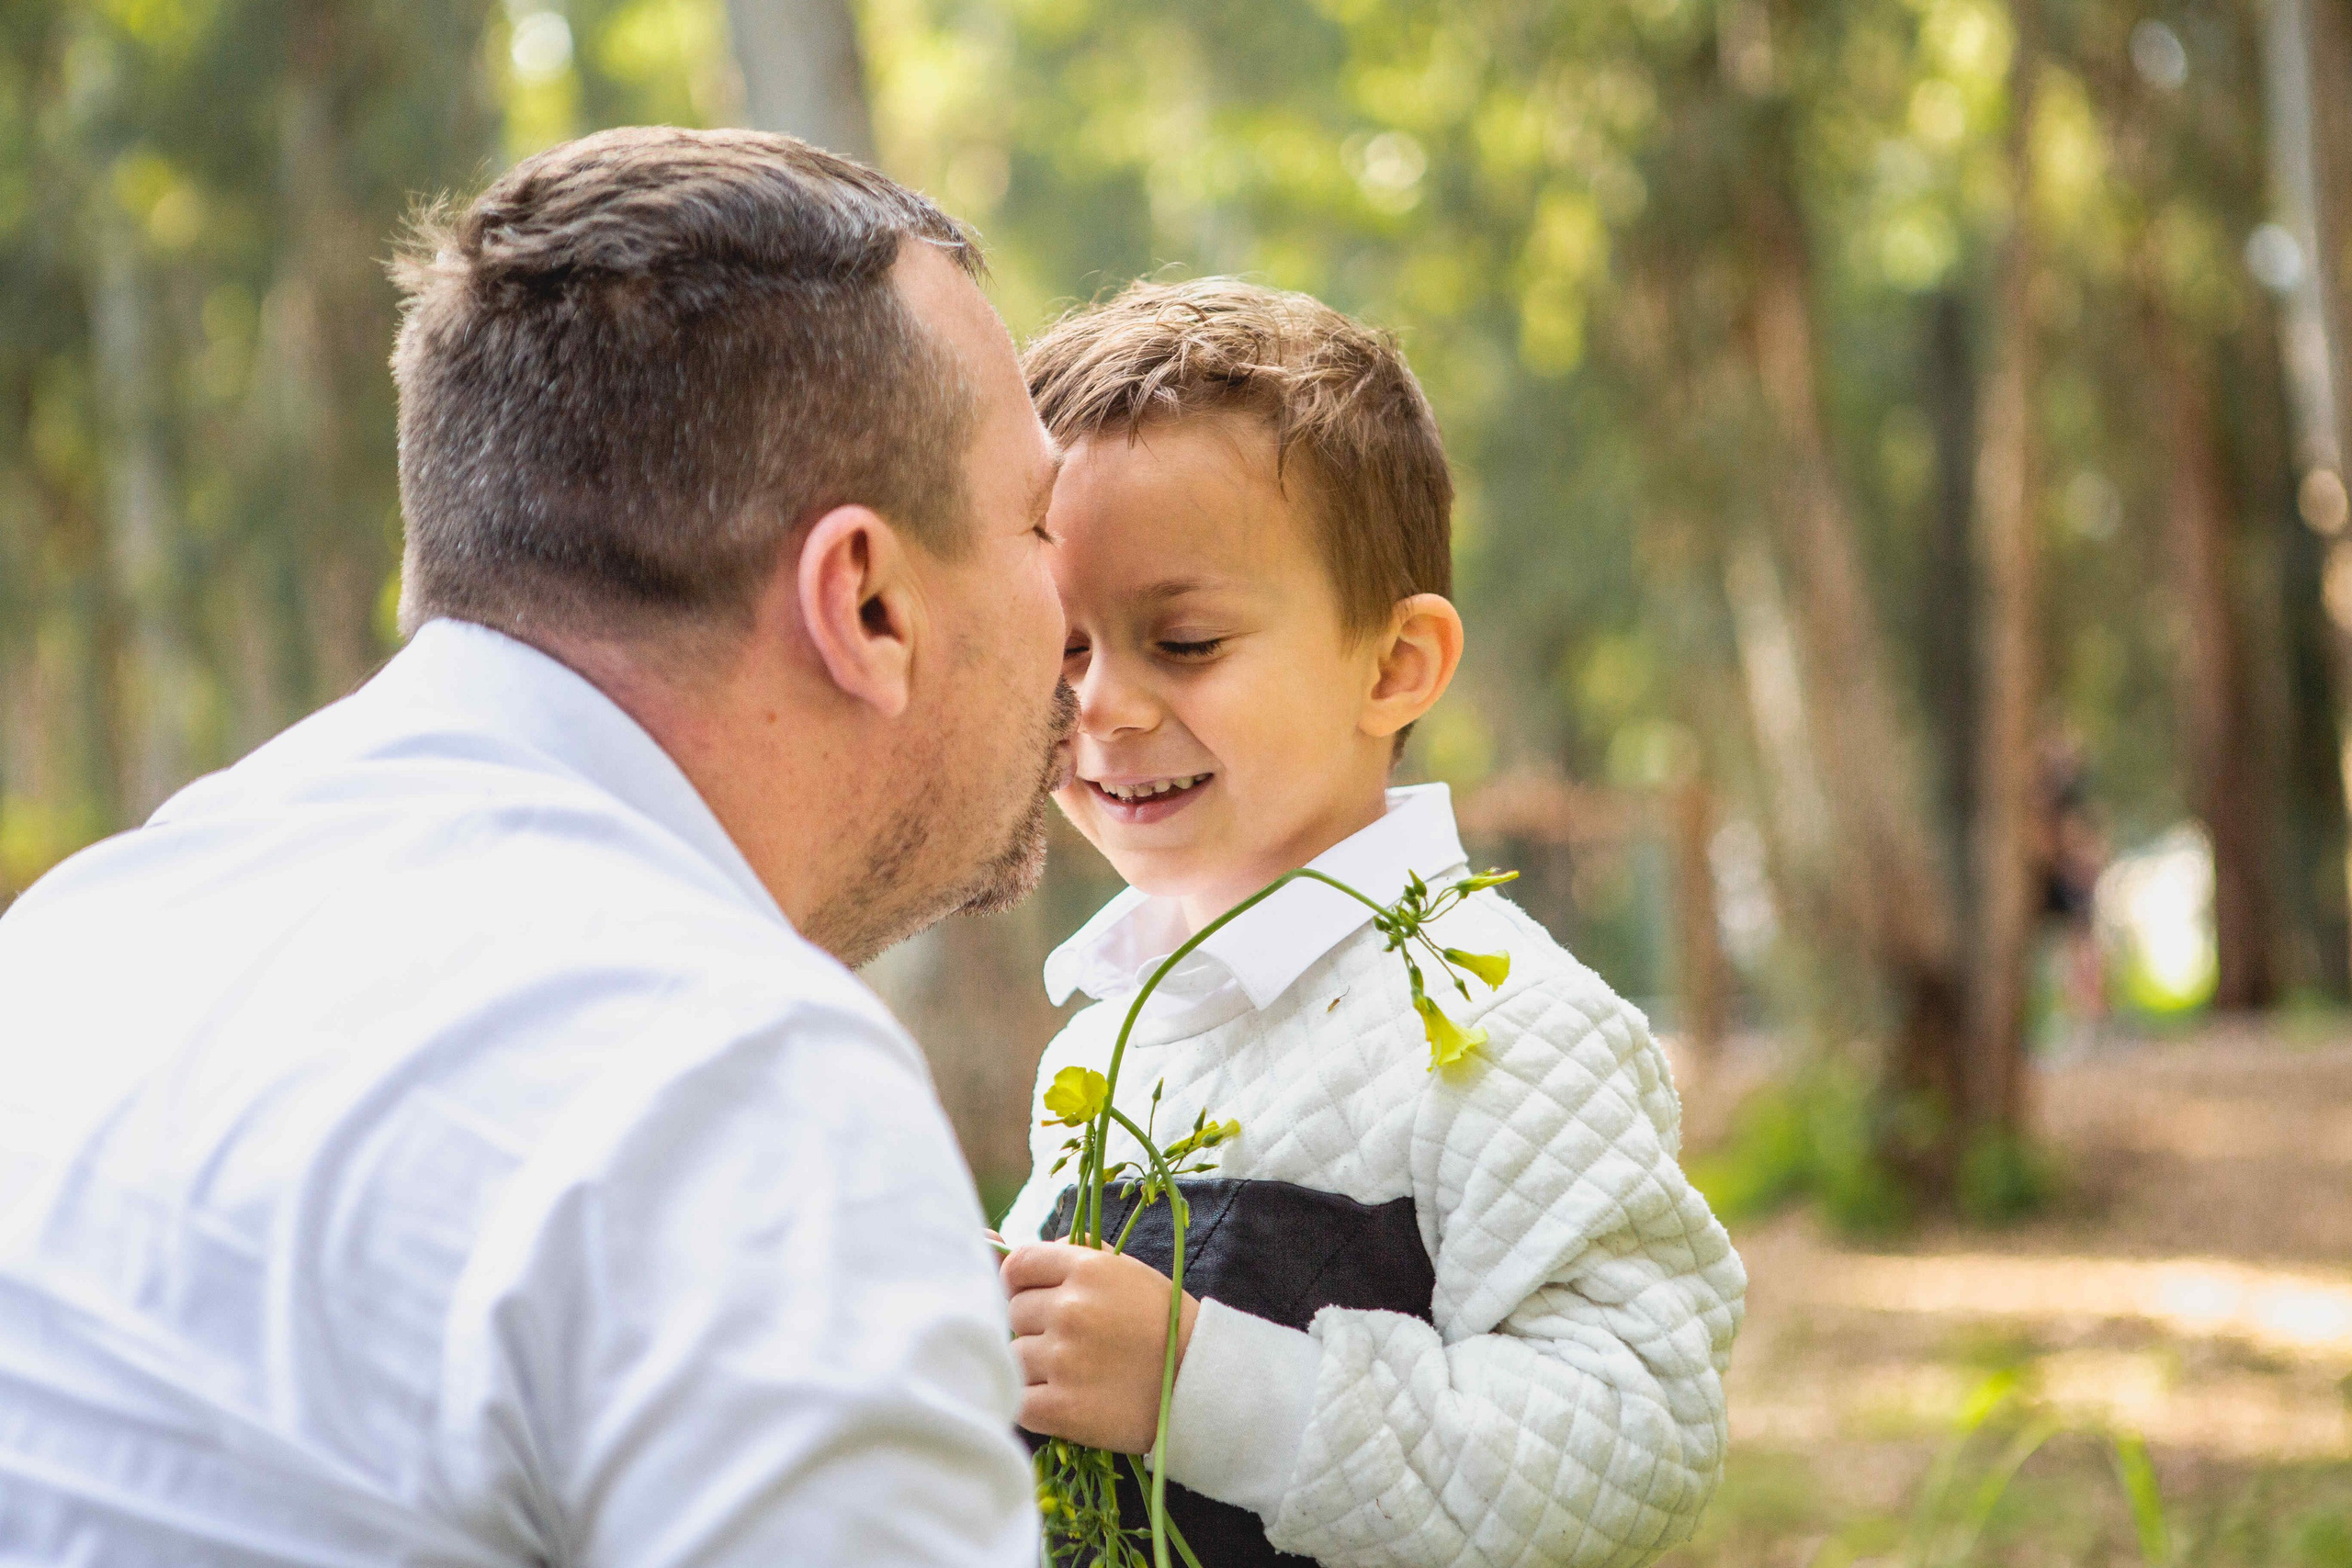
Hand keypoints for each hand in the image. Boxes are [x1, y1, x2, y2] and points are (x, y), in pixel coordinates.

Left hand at [1001, 1240, 1199, 1452]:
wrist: (1202, 1387)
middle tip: (1068, 1342)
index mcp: (1087, 1269)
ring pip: (1013, 1356)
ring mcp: (1064, 1359)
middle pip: (1013, 1312)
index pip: (1016, 1266)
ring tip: (1072, 1373)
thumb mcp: (1128, 1273)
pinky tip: (1062, 1400)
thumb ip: (1074, 1255)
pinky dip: (1034, 1403)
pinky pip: (1018, 1401)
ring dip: (1034, 1366)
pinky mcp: (1061, 1408)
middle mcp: (1072, 1309)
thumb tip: (1007, 1246)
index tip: (1031, 1297)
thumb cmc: (1164, 1325)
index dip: (1018, 1283)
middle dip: (1034, 1326)